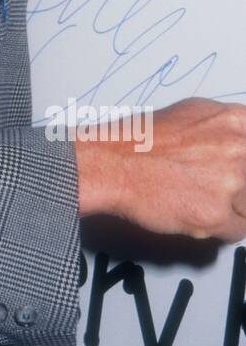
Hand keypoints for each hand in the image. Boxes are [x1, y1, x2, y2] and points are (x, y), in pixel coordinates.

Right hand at [75, 97, 245, 240]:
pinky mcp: (216, 214)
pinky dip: (218, 228)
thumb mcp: (193, 114)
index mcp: (236, 121)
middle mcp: (238, 148)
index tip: (235, 177)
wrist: (112, 164)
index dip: (241, 169)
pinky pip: (236, 232)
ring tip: (195, 197)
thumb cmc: (142, 141)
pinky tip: (194, 213)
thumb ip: (227, 130)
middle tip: (207, 186)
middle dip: (236, 189)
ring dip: (228, 209)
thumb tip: (242, 146)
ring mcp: (230, 182)